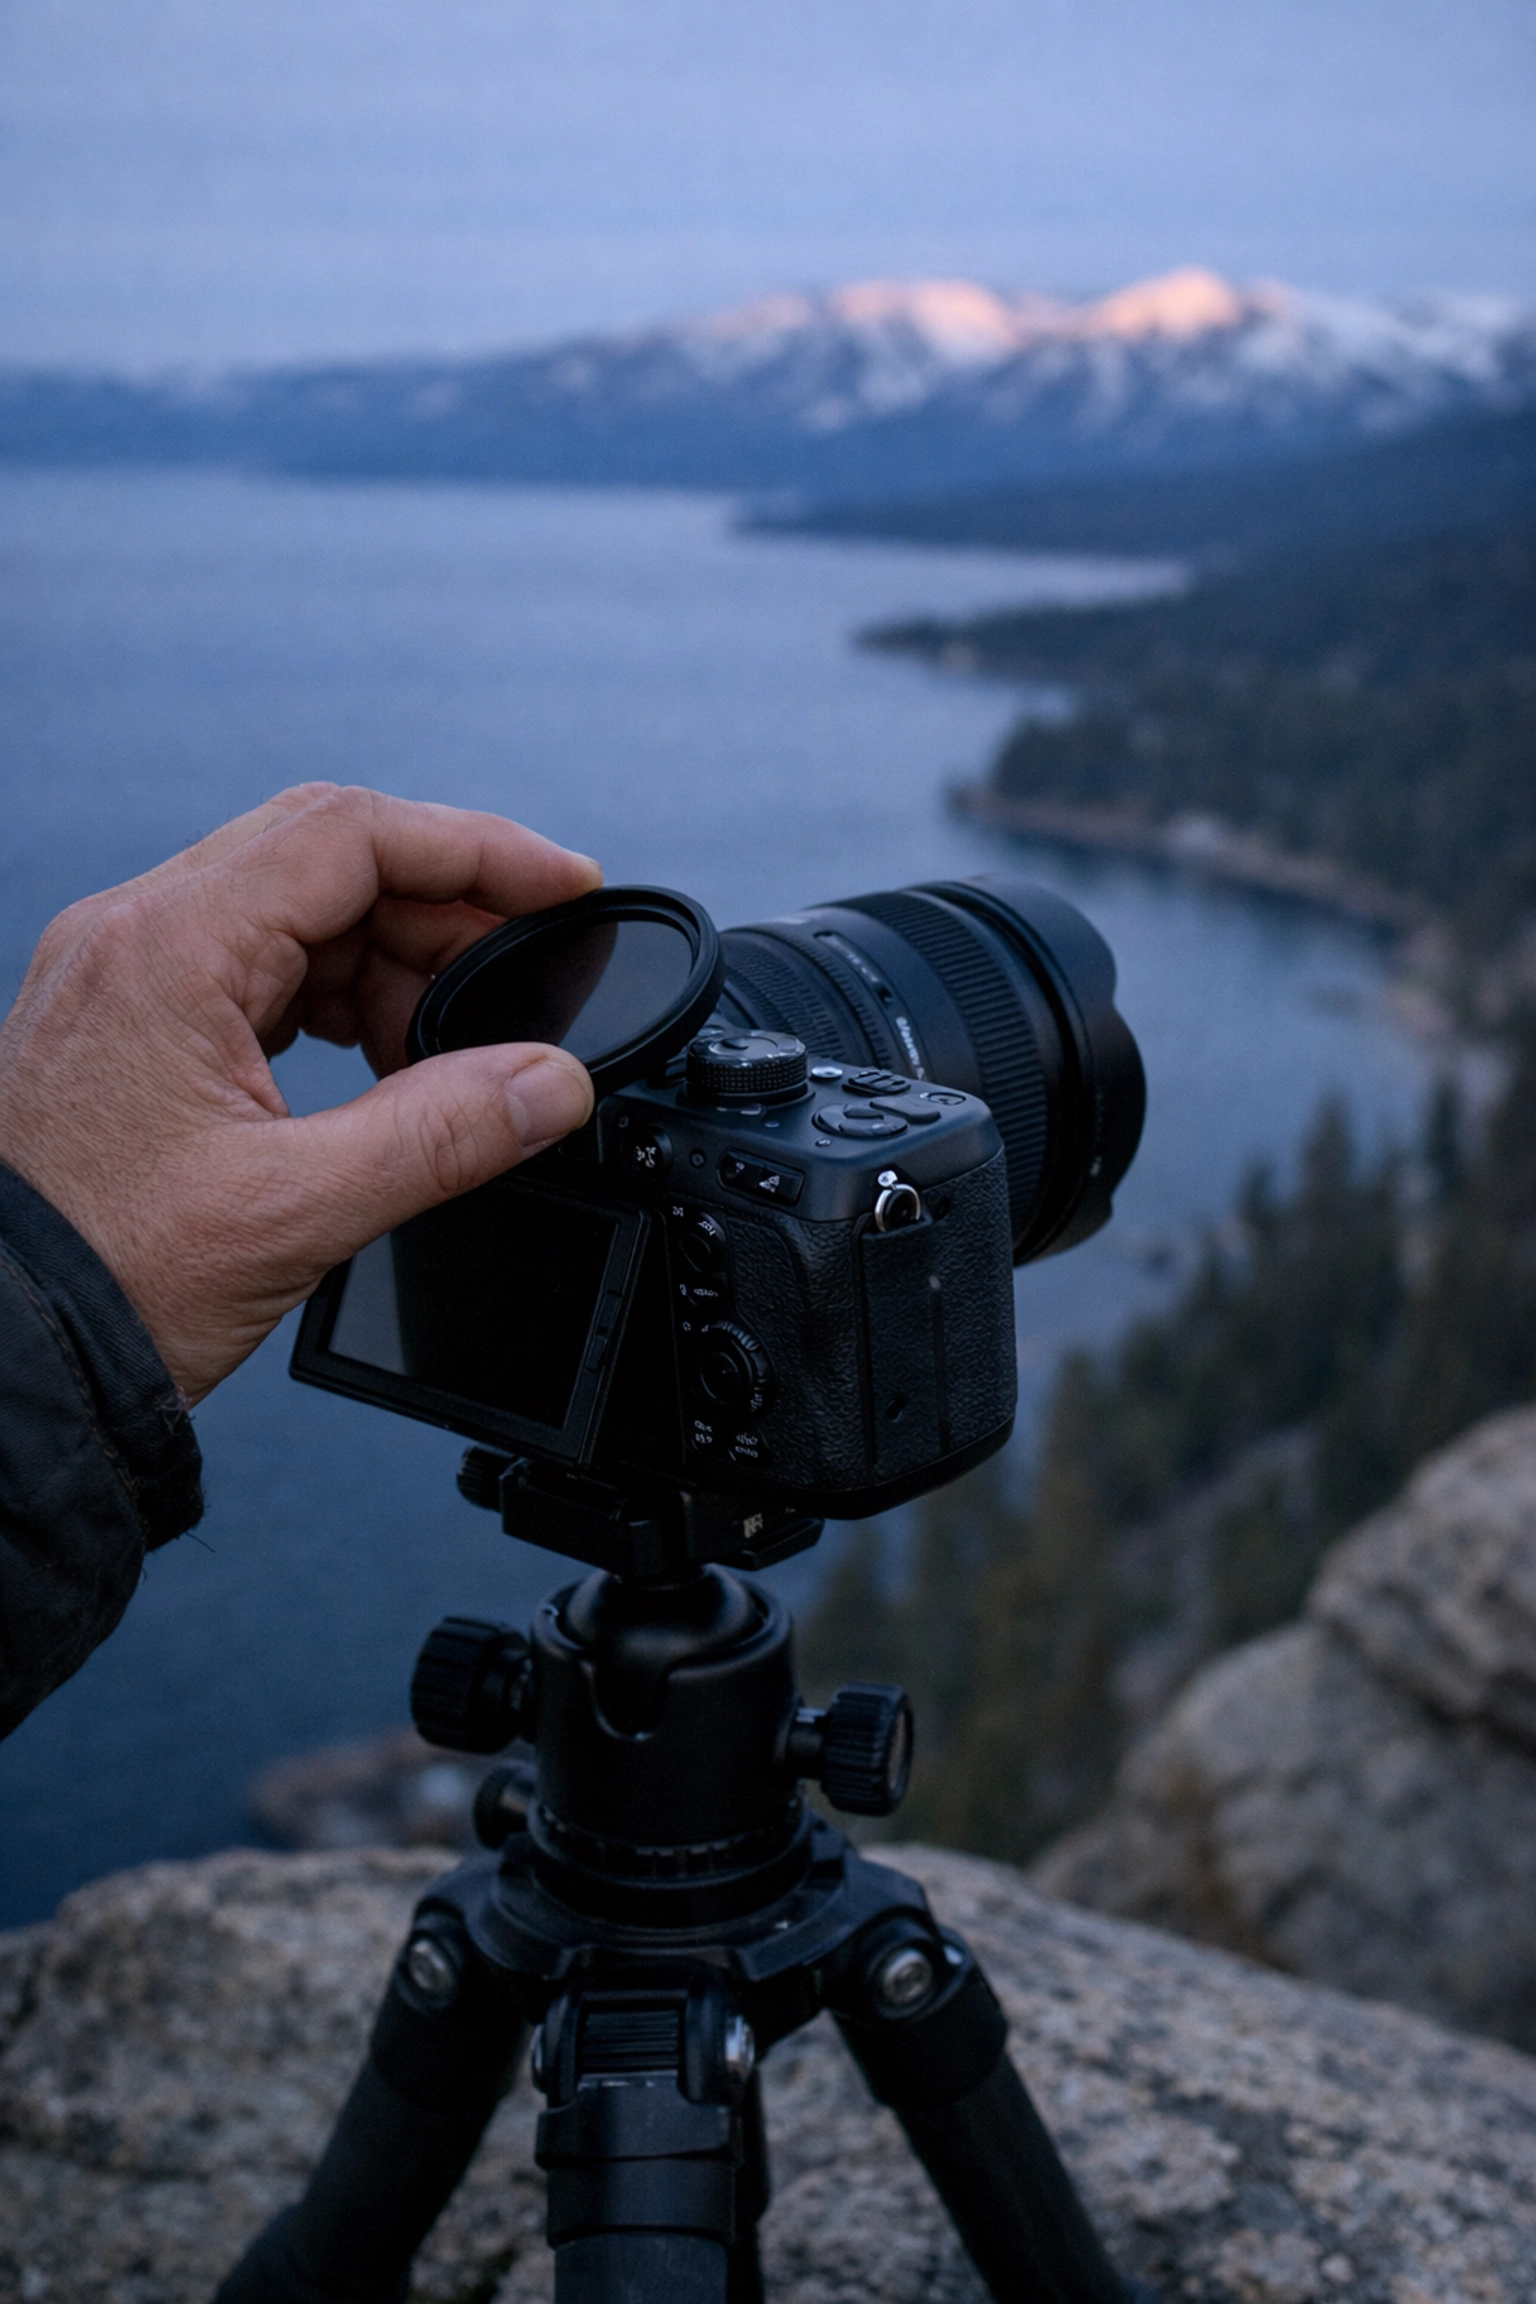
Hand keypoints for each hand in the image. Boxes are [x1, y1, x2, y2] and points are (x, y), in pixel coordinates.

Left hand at [0, 785, 600, 1402]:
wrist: (4, 1356)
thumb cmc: (99, 1278)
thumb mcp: (298, 1208)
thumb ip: (446, 1133)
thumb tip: (551, 1084)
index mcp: (167, 949)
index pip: (351, 836)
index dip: (477, 849)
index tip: (562, 884)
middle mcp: (135, 939)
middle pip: (327, 863)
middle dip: (443, 912)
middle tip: (526, 976)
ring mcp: (126, 979)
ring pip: (296, 915)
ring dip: (391, 964)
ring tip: (453, 1051)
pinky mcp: (131, 1027)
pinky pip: (257, 971)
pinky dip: (337, 1003)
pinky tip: (382, 1064)